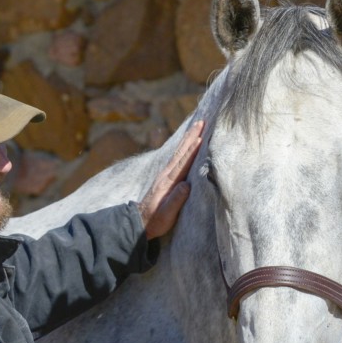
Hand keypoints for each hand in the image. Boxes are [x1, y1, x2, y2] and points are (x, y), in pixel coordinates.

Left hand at [139, 120, 204, 240]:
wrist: (139, 221)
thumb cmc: (155, 221)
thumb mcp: (166, 215)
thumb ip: (176, 200)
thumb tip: (186, 185)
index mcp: (168, 182)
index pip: (182, 163)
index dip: (192, 151)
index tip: (201, 138)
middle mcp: (166, 174)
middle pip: (181, 151)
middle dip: (191, 136)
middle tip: (201, 121)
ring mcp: (164, 174)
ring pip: (178, 151)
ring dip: (188, 138)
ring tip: (197, 125)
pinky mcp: (165, 176)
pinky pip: (176, 156)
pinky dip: (183, 146)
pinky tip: (187, 142)